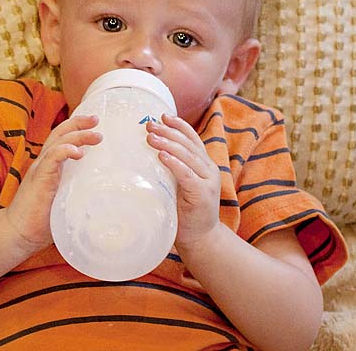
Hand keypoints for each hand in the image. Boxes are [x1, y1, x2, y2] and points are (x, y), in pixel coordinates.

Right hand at [5, 114, 99, 250]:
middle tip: (97, 119)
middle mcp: (44, 163)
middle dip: (79, 123)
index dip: (76, 128)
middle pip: (60, 133)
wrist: (18, 232)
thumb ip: (78, 192)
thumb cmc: (41, 220)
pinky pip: (52, 158)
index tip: (95, 124)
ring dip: (78, 136)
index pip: (61, 139)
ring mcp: (40, 169)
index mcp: (49, 166)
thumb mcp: (64, 200)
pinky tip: (78, 152)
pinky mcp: (39, 178)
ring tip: (96, 136)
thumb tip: (106, 198)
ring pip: (58, 142)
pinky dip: (65, 151)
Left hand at [146, 114, 220, 246]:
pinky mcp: (203, 194)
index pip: (193, 139)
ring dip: (168, 144)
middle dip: (168, 132)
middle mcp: (209, 170)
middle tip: (149, 125)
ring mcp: (208, 182)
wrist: (200, 239)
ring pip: (188, 156)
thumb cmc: (184, 211)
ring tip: (150, 137)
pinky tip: (162, 156)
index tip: (162, 115)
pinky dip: (174, 163)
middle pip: (188, 144)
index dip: (179, 125)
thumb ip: (170, 169)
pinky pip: (187, 175)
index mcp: (204, 164)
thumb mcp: (177, 185)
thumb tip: (146, 153)